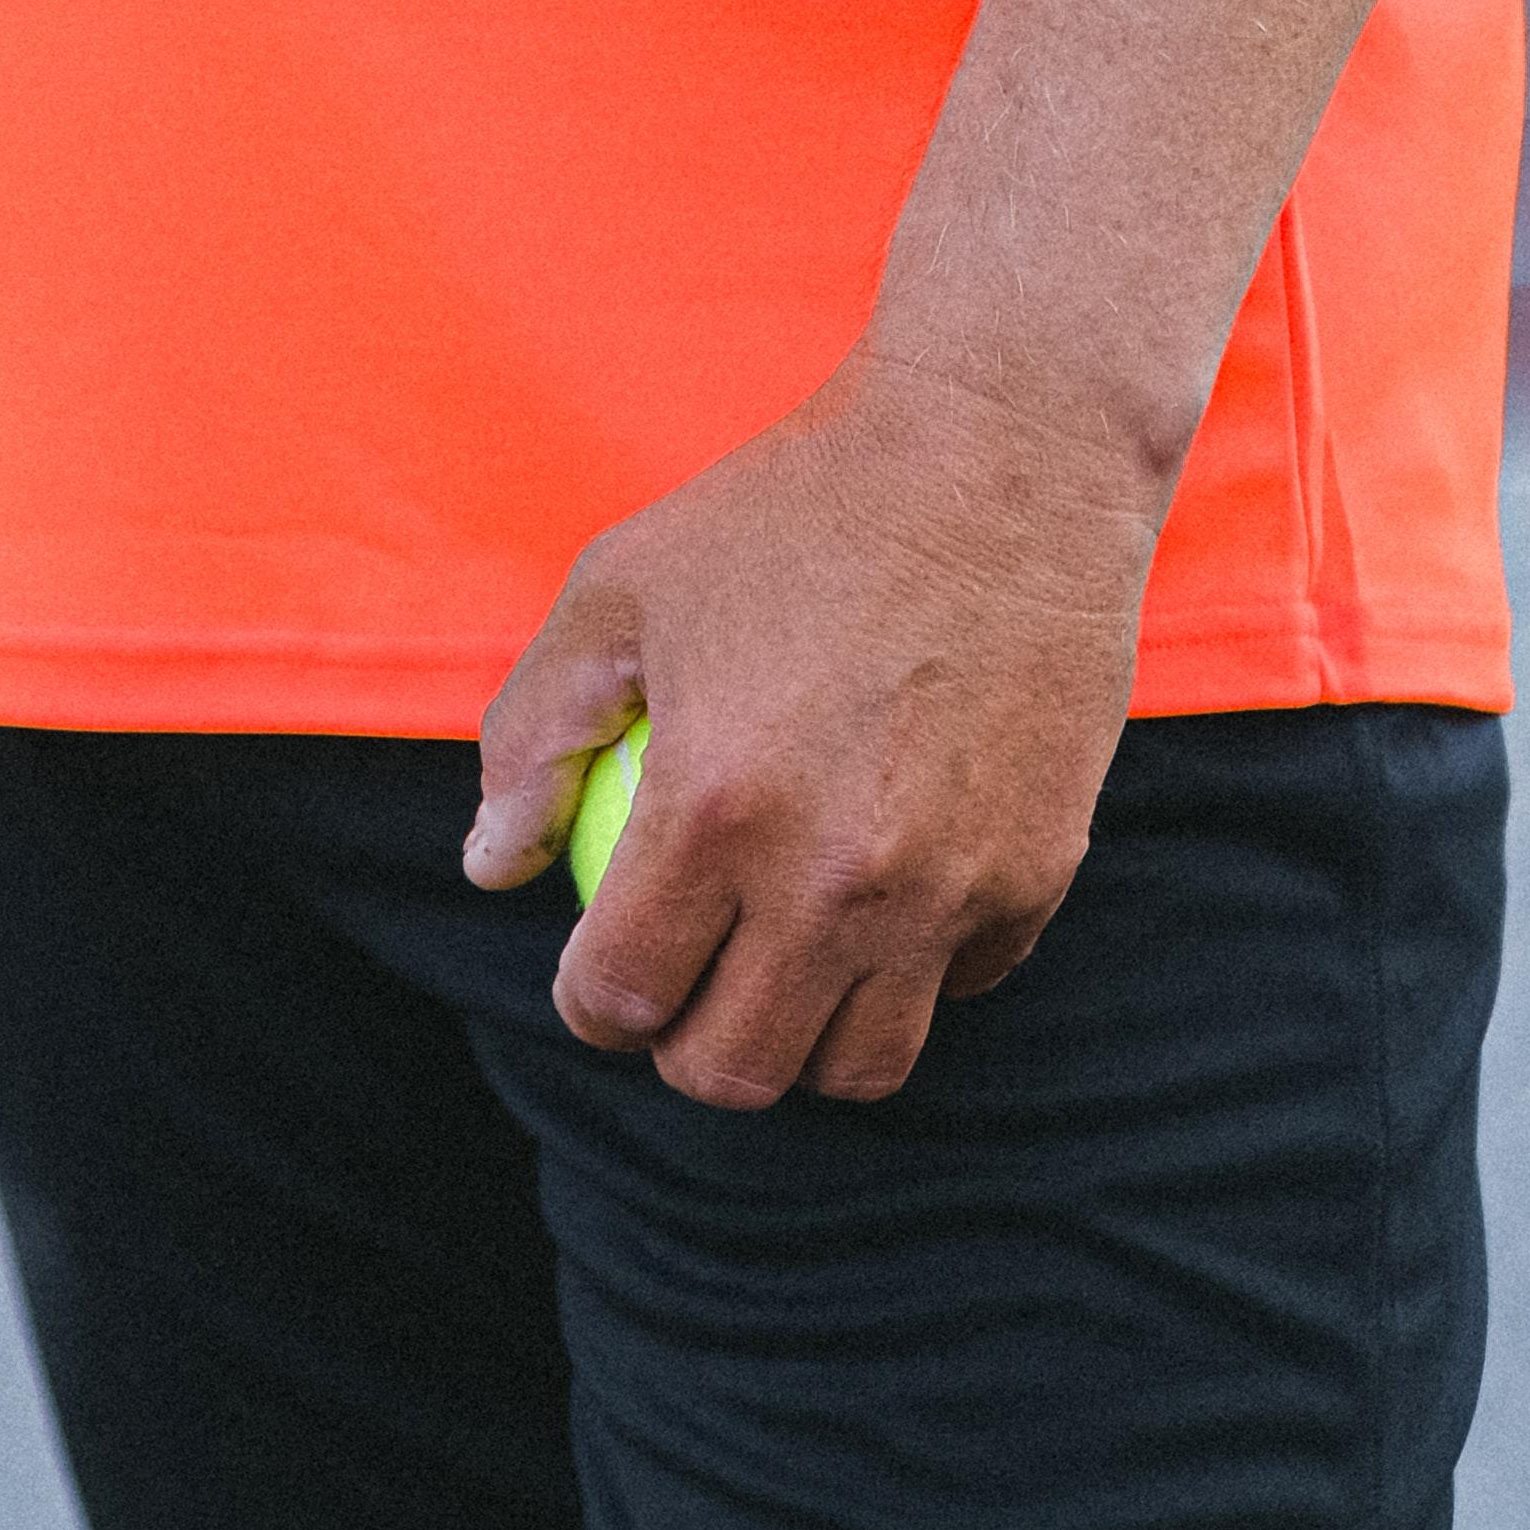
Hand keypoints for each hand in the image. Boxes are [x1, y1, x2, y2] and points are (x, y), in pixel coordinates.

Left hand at [460, 349, 1174, 1107]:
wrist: (1003, 460)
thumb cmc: (789, 513)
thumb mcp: (618, 591)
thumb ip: (532, 737)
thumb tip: (490, 867)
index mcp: (715, 808)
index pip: (625, 996)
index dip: (591, 1005)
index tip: (595, 975)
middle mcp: (835, 876)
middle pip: (736, 1069)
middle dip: (681, 1049)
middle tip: (676, 985)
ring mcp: (948, 890)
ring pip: (856, 1066)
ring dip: (798, 1039)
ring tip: (769, 968)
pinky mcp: (1038, 877)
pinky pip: (957, 989)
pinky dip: (907, 975)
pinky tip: (874, 900)